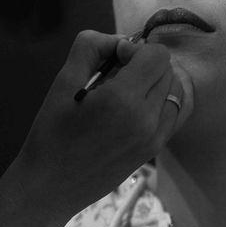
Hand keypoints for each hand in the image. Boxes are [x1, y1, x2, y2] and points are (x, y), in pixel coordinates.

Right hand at [0, 30, 191, 226]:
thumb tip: (121, 40)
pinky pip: (175, 112)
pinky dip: (163, 100)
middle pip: (167, 69)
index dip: (136, 49)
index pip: (157, 55)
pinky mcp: (155, 149)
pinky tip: (139, 104)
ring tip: (128, 90)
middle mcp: (147, 118)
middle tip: (116, 74)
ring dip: (156, 80)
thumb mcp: (63, 81)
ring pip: (175, 89)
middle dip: (145, 63)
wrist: (50, 186)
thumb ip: (91, 46)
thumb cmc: (52, 132)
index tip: (115, 58)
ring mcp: (155, 137)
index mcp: (124, 99)